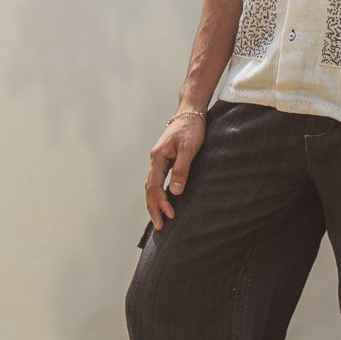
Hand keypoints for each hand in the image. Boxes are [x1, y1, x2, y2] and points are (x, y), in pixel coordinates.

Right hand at [146, 112, 205, 227]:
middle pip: (149, 189)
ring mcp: (158, 159)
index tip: (170, 215)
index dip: (161, 203)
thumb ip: (182, 169)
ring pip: (151, 185)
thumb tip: (175, 192)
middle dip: (153, 208)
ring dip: (154, 203)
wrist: (191, 112)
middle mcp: (155, 159)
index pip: (155, 186)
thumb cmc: (192, 129)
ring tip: (158, 219)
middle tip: (159, 227)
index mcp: (158, 158)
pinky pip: (157, 180)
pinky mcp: (165, 159)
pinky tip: (163, 201)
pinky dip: (157, 193)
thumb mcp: (189, 149)